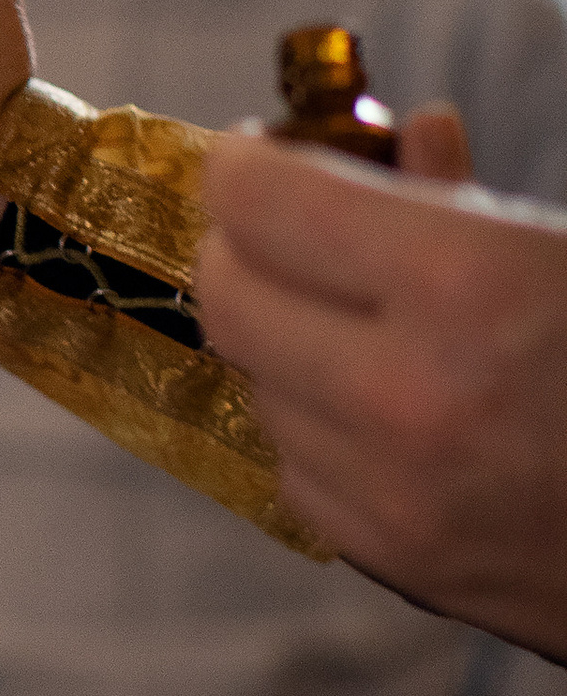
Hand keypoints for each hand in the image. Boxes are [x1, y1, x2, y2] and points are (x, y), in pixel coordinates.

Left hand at [196, 130, 566, 661]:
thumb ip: (466, 190)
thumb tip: (402, 133)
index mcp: (465, 284)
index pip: (263, 200)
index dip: (247, 162)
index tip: (258, 153)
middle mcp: (408, 394)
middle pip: (229, 293)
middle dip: (243, 243)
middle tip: (282, 221)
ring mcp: (395, 492)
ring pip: (258, 382)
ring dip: (282, 335)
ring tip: (353, 313)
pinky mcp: (400, 562)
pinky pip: (299, 467)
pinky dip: (318, 422)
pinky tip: (381, 400)